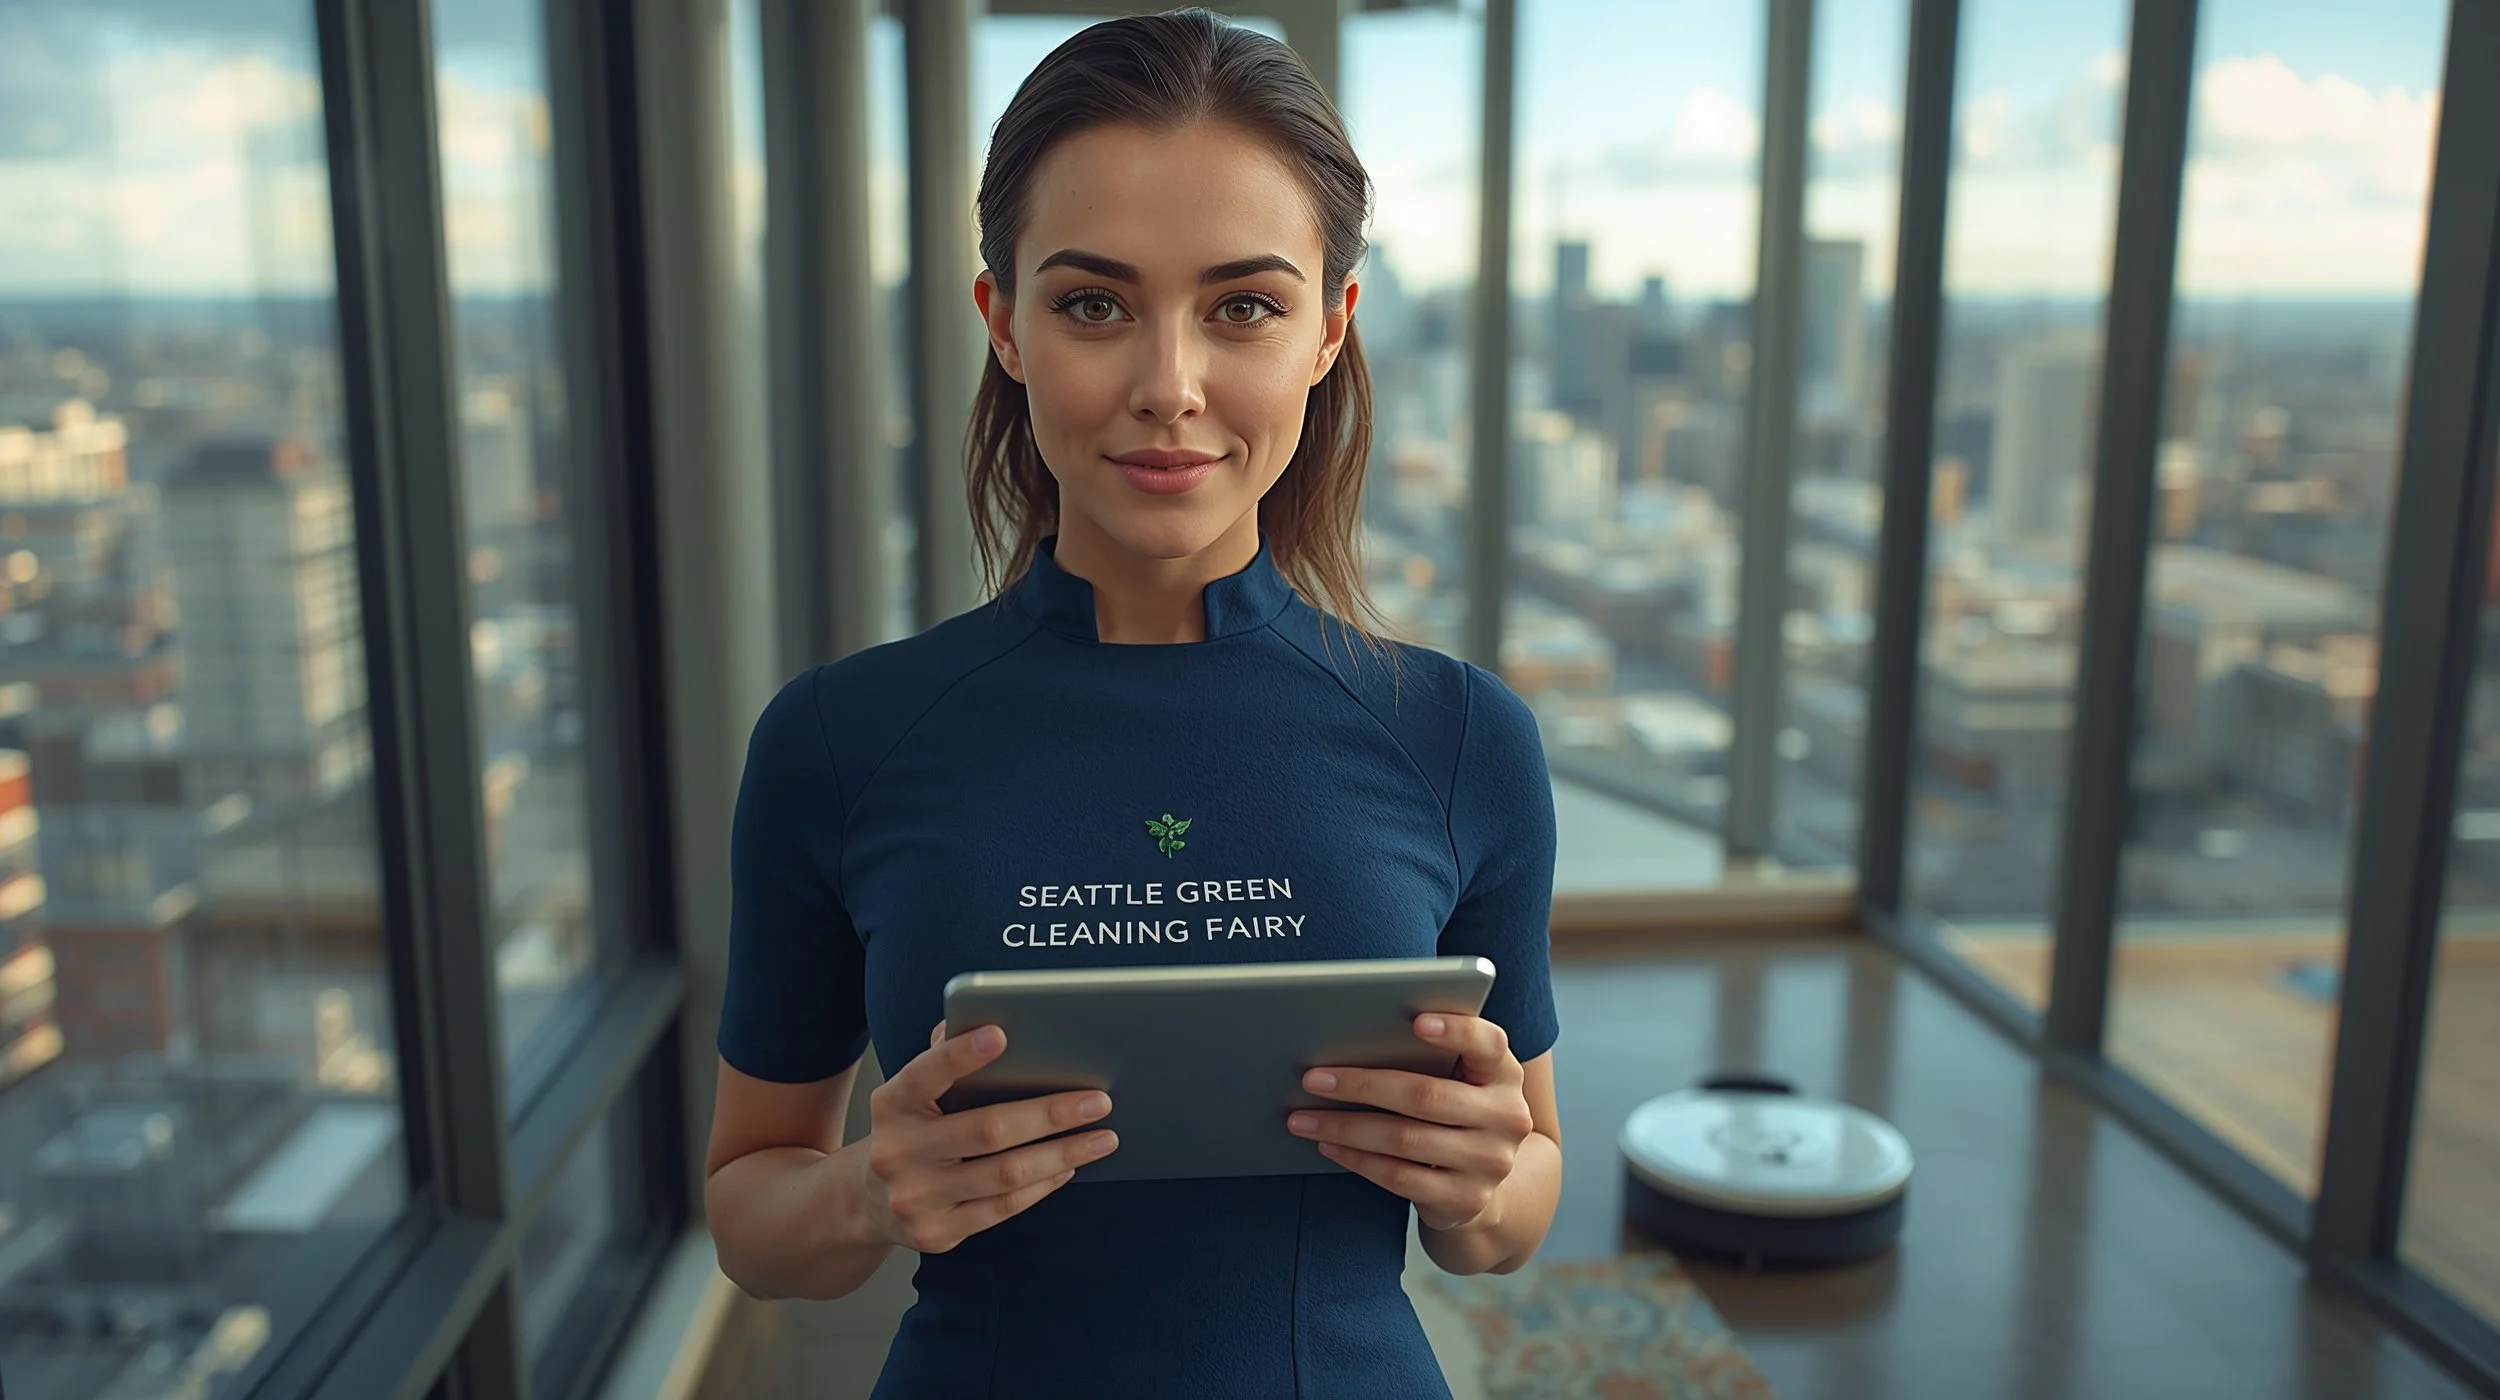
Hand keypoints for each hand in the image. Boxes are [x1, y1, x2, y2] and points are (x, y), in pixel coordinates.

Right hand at [854, 1020, 1118, 1253]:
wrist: (869, 1201)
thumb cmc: (910, 1130)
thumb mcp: (911, 1093)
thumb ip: (943, 1058)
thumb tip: (984, 1022)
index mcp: (891, 1105)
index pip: (925, 1075)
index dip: (961, 1056)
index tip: (1001, 1034)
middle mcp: (898, 1153)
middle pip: (987, 1131)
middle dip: (1050, 1113)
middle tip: (1097, 1100)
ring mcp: (916, 1198)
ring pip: (1005, 1175)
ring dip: (1062, 1154)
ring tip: (1102, 1137)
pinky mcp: (937, 1233)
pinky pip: (1003, 1208)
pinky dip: (1043, 1185)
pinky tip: (1068, 1167)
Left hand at [1286, 1013, 1535, 1231]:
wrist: (1482, 1186)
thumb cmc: (1454, 1114)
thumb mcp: (1460, 1082)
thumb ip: (1432, 1057)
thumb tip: (1353, 1035)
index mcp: (1504, 1075)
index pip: (1489, 1043)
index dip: (1456, 1031)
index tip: (1415, 1022)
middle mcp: (1506, 1118)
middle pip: (1426, 1095)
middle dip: (1361, 1084)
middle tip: (1312, 1078)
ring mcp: (1489, 1163)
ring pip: (1404, 1139)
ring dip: (1345, 1127)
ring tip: (1303, 1118)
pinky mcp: (1465, 1199)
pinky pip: (1398, 1176)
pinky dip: (1356, 1159)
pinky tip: (1329, 1146)